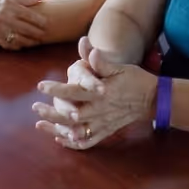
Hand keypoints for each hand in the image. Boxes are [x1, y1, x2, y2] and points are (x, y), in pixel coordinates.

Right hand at [0, 0, 47, 49]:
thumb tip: (37, 0)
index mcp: (10, 5)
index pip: (31, 17)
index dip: (41, 22)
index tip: (47, 24)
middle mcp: (5, 18)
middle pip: (27, 29)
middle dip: (38, 33)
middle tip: (44, 35)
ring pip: (18, 39)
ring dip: (29, 42)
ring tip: (35, 42)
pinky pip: (6, 44)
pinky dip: (15, 46)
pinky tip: (21, 45)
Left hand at [33, 37, 155, 148]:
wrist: (152, 99)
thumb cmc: (134, 79)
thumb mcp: (119, 67)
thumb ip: (100, 60)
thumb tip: (85, 45)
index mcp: (101, 93)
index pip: (75, 91)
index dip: (56, 89)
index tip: (40, 86)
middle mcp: (100, 110)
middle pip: (71, 115)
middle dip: (51, 112)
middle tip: (35, 108)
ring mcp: (103, 123)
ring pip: (76, 131)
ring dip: (57, 129)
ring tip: (40, 124)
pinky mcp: (106, 131)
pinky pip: (87, 141)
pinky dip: (72, 143)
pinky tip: (60, 138)